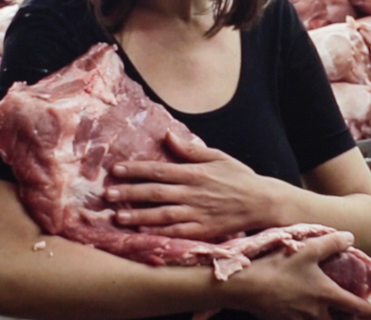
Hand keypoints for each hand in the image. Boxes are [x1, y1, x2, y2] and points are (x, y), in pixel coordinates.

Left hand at [104, 131, 281, 238]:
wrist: (263, 202)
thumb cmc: (239, 178)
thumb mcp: (218, 157)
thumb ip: (190, 149)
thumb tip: (168, 135)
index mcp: (195, 173)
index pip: (159, 170)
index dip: (136, 170)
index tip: (116, 170)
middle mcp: (193, 193)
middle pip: (156, 193)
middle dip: (130, 193)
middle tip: (107, 194)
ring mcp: (198, 213)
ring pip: (162, 215)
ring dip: (138, 216)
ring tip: (117, 217)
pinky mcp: (203, 230)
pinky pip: (178, 233)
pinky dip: (159, 233)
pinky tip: (142, 233)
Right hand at [226, 231, 370, 319]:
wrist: (248, 286)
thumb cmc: (278, 267)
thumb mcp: (307, 250)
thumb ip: (331, 244)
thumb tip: (350, 237)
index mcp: (327, 295)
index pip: (357, 308)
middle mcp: (317, 313)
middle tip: (354, 317)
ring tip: (329, 315)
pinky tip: (303, 315)